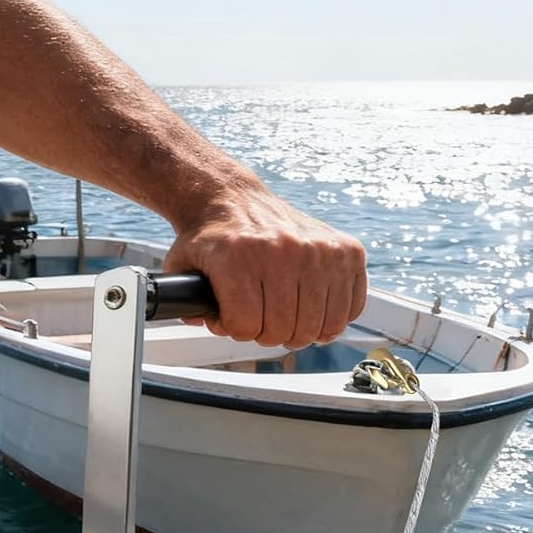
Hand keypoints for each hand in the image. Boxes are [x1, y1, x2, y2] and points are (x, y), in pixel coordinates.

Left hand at [163, 182, 367, 348]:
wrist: (234, 199)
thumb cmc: (213, 238)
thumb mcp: (181, 265)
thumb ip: (182, 300)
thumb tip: (200, 321)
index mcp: (239, 256)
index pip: (245, 327)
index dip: (236, 330)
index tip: (233, 317)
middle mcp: (283, 250)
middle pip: (282, 330)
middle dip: (267, 332)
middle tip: (261, 317)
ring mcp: (320, 250)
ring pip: (317, 327)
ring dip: (299, 329)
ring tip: (285, 314)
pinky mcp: (347, 251)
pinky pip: (351, 309)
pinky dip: (333, 317)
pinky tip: (314, 306)